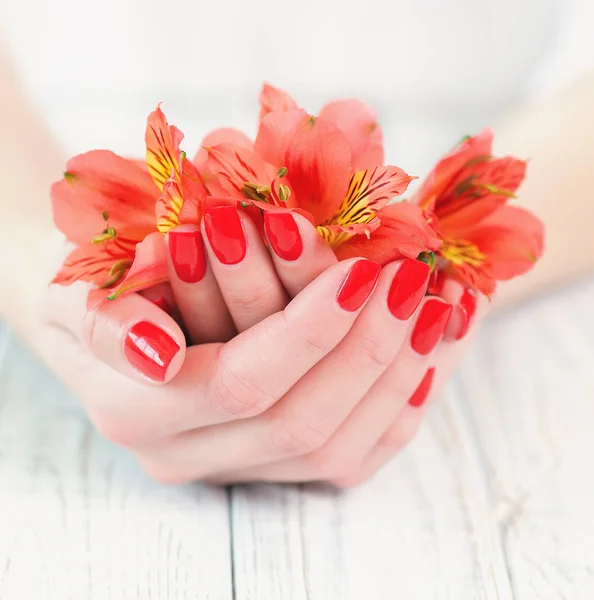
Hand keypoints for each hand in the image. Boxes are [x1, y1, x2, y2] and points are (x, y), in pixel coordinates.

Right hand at [40, 206, 482, 484]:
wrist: (101, 315)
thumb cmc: (94, 285)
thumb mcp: (74, 291)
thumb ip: (101, 322)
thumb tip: (160, 354)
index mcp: (140, 413)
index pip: (244, 382)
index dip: (309, 330)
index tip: (363, 269)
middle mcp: (190, 455)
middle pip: (300, 424)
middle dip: (366, 351)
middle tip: (410, 283)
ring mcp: (235, 465)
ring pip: (334, 448)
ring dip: (394, 377)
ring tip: (435, 308)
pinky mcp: (271, 463)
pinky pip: (350, 457)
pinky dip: (397, 407)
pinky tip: (429, 357)